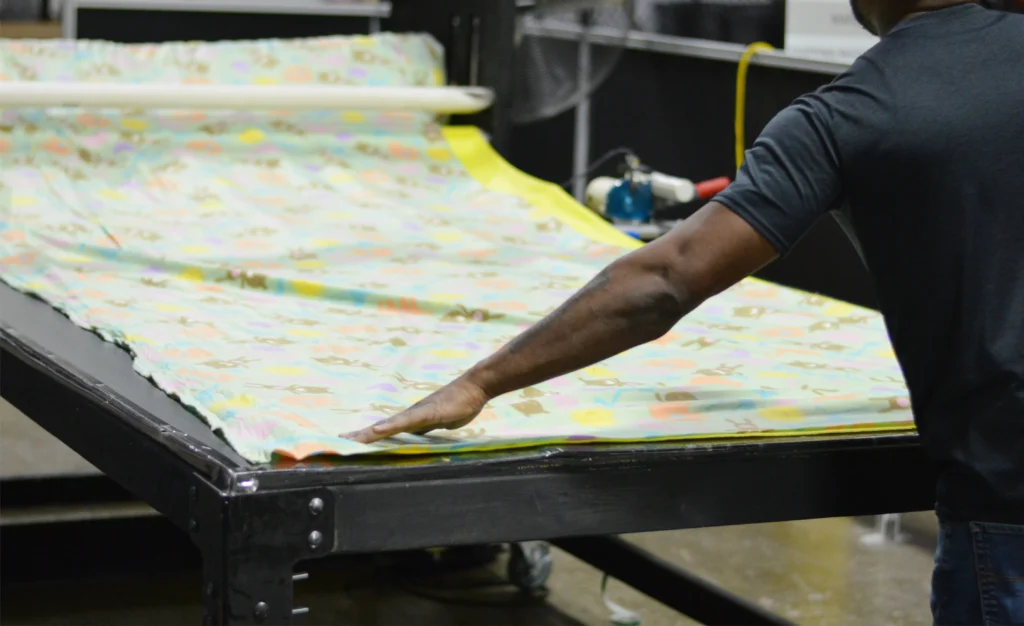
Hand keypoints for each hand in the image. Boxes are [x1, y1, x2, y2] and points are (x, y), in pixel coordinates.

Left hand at [346, 377, 490, 443]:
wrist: (474, 387)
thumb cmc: (459, 403)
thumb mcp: (440, 421)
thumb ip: (428, 428)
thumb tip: (418, 435)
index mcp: (411, 420)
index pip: (384, 430)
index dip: (366, 437)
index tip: (348, 442)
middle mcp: (410, 415)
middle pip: (379, 428)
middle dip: (359, 436)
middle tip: (338, 441)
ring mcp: (417, 414)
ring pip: (387, 426)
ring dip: (368, 434)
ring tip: (351, 439)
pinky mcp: (427, 413)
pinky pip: (405, 422)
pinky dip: (389, 427)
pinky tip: (377, 431)